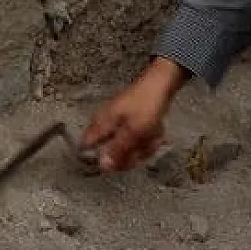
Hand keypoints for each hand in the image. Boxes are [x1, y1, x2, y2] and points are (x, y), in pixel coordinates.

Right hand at [81, 57, 190, 172]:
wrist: (162, 82)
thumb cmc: (146, 104)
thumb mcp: (134, 131)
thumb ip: (118, 150)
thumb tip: (102, 167)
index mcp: (100, 124)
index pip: (87, 148)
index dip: (102, 159)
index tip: (121, 160)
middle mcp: (104, 124)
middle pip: (112, 152)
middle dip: (132, 153)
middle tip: (145, 145)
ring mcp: (118, 123)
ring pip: (128, 147)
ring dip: (144, 146)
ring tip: (154, 135)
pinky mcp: (130, 122)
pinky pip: (137, 140)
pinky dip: (148, 138)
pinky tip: (156, 131)